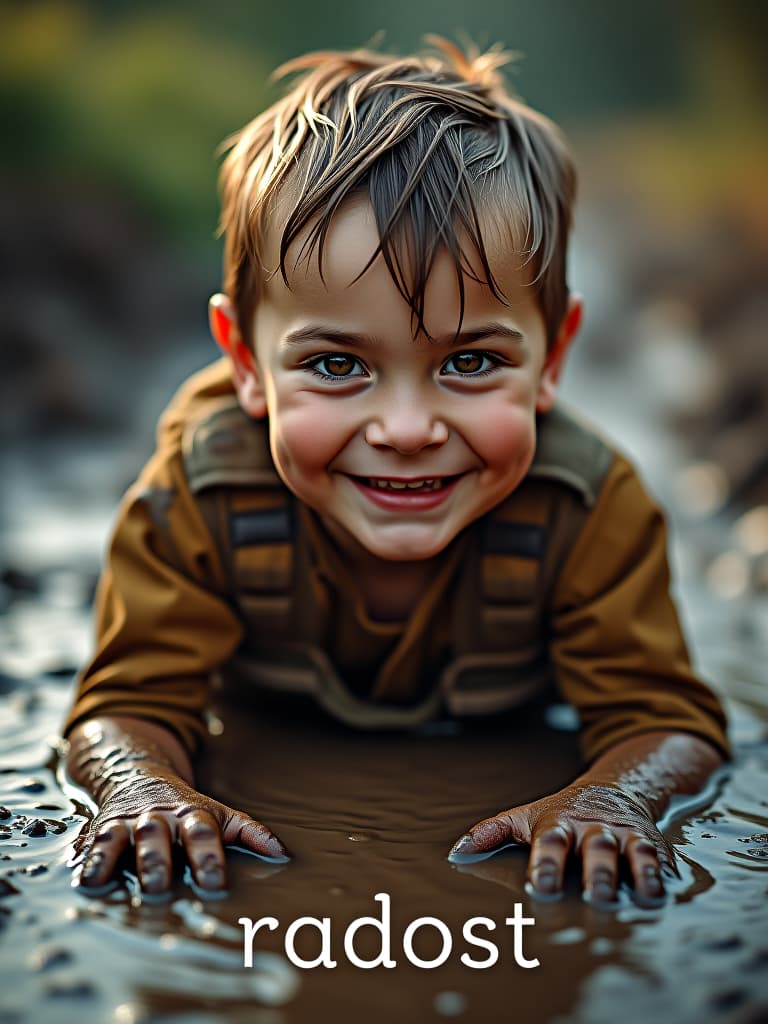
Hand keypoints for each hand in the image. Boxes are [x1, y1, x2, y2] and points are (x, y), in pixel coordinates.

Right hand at [72, 770, 289, 894]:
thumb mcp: (220, 814)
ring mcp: (131, 822)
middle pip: (159, 836)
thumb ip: (250, 832)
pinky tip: (87, 883)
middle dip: (158, 861)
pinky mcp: (105, 828)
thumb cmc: (187, 809)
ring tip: (114, 887)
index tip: (216, 886)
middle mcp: (161, 817)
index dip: (209, 859)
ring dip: (119, 860)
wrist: (140, 775)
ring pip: (124, 838)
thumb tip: (284, 855)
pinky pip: (96, 844)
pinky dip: (91, 862)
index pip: (204, 835)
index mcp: (193, 815)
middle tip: (160, 888)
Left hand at [448, 782, 677, 905]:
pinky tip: (667, 890)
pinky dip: (664, 873)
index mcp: (559, 824)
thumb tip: (456, 853)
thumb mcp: (525, 817)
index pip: (551, 843)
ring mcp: (626, 835)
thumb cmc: (560, 814)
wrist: (614, 788)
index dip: (547, 864)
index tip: (542, 886)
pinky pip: (661, 857)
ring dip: (638, 871)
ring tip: (643, 894)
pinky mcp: (652, 842)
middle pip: (596, 848)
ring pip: (634, 851)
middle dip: (597, 870)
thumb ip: (492, 832)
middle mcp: (594, 829)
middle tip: (596, 894)